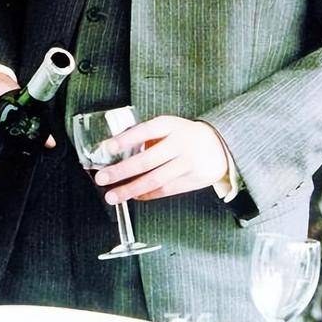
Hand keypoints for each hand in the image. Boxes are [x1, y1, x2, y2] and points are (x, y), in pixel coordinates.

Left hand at [93, 116, 227, 203]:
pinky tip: (133, 196)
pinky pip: (164, 190)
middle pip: (147, 160)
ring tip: (112, 196)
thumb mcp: (169, 126)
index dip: (125, 140)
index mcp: (170, 125)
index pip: (145, 131)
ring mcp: (186, 164)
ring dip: (130, 189)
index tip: (106, 147)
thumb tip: (114, 148)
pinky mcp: (191, 181)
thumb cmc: (185, 135)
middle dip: (121, 171)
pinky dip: (146, 194)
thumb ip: (147, 135)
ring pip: (154, 180)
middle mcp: (179, 144)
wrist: (220, 145)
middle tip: (102, 178)